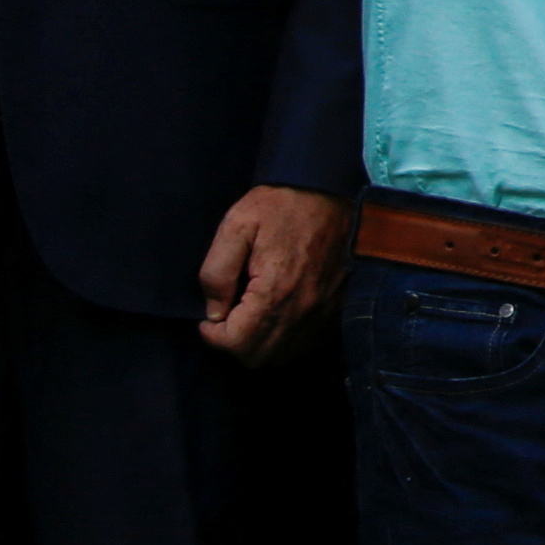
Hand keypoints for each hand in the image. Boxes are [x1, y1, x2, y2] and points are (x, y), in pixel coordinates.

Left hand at [195, 186, 352, 363]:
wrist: (332, 187)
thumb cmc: (282, 203)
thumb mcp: (236, 224)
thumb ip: (216, 271)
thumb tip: (214, 311)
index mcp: (275, 289)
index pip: (236, 342)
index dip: (213, 337)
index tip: (208, 318)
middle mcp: (303, 307)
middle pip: (259, 356)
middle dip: (234, 344)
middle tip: (227, 317)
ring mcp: (323, 309)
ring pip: (283, 355)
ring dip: (259, 346)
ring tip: (249, 318)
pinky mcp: (336, 305)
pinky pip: (305, 343)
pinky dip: (284, 341)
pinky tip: (274, 316)